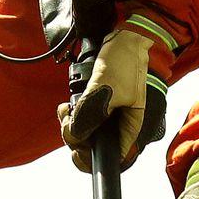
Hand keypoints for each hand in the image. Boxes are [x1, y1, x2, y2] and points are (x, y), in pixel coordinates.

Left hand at [58, 27, 153, 171]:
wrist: (129, 37)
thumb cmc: (125, 60)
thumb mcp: (105, 88)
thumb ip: (90, 114)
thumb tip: (75, 135)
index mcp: (132, 128)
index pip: (113, 160)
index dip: (91, 161)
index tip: (76, 150)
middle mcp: (123, 126)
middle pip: (96, 148)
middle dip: (76, 138)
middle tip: (66, 120)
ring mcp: (114, 117)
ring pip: (88, 134)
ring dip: (72, 125)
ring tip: (66, 109)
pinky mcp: (104, 106)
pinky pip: (86, 119)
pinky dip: (74, 115)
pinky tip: (68, 106)